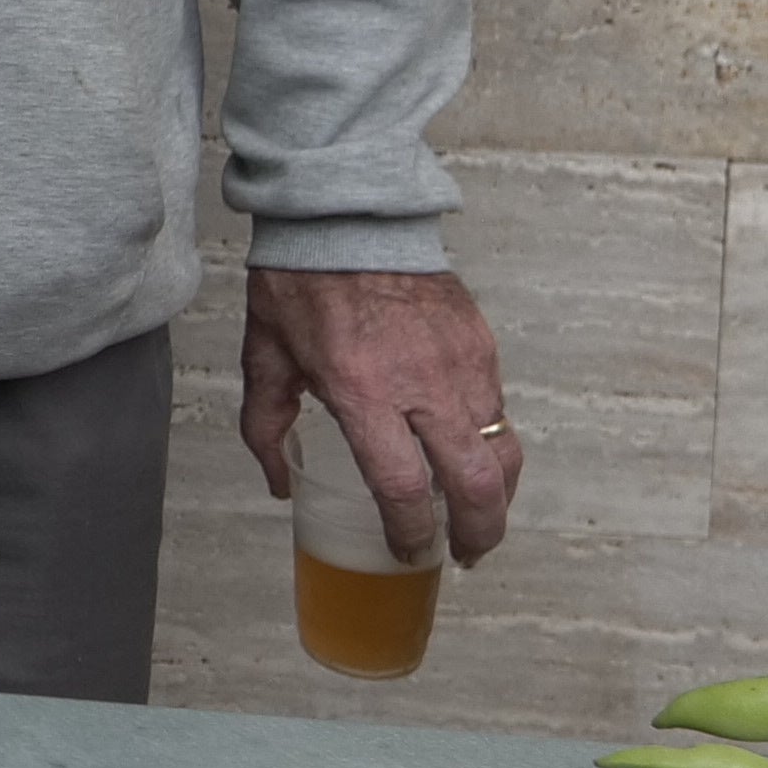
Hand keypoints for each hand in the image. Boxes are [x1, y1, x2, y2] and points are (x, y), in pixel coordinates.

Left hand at [239, 264, 520, 566]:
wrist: (348, 214)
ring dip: (496, 495)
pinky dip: (493, 446)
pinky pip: (500, 410)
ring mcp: (462, 364)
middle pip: (475, 483)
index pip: (403, 487)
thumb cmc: (300, 282)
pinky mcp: (482, 344)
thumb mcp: (264, 355)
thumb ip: (266, 425)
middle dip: (478, 533)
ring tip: (477, 518)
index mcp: (364, 391)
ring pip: (503, 450)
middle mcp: (423, 384)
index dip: (410, 533)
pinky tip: (471, 457)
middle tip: (465, 553)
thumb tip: (280, 481)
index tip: (407, 551)